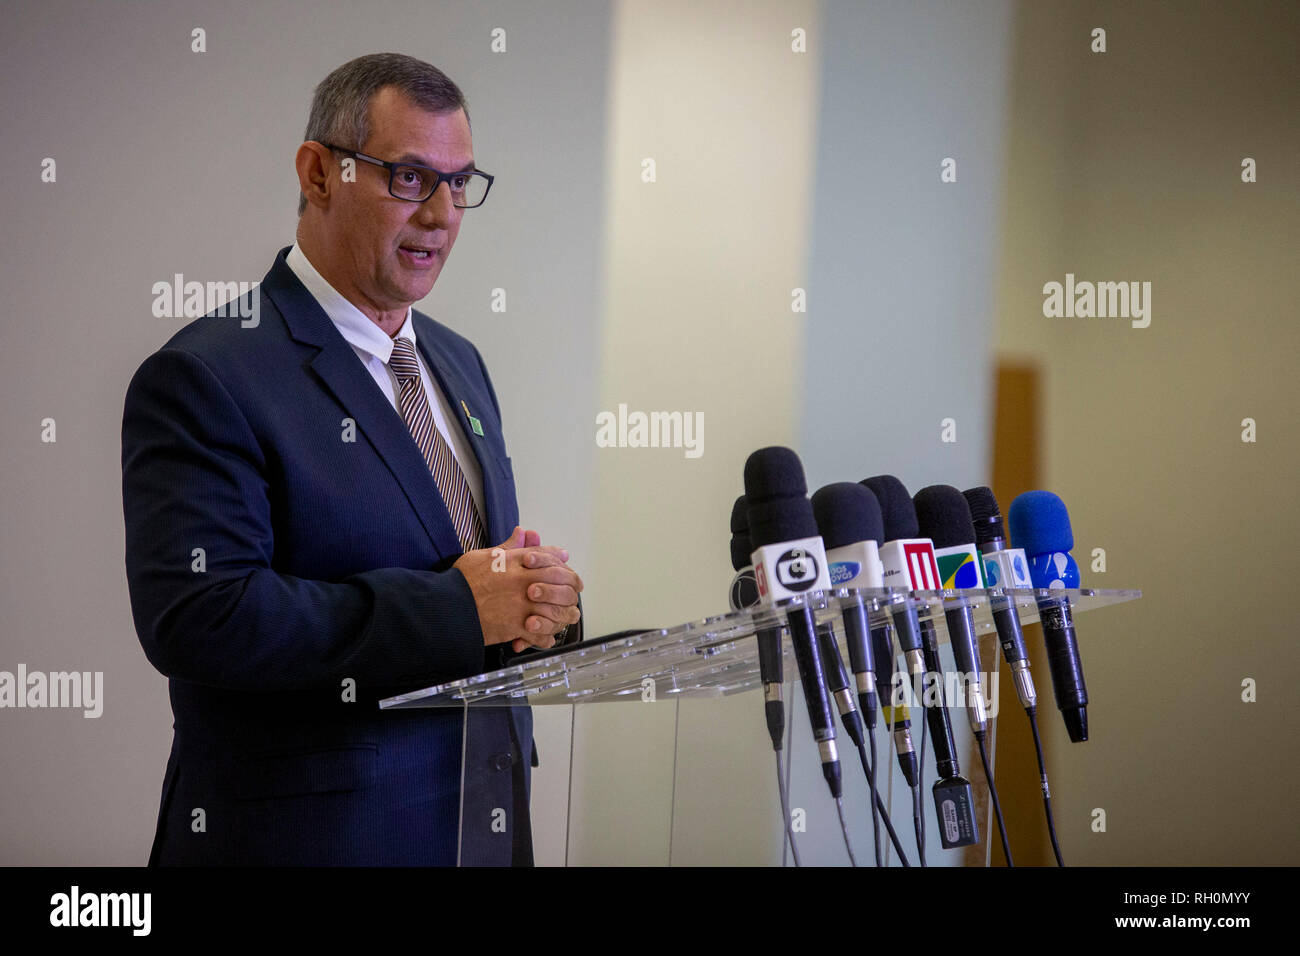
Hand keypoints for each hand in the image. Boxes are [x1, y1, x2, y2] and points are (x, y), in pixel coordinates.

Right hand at [453, 526, 582, 651]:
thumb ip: (508, 547)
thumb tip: (522, 533)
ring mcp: (522, 604)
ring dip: (563, 615)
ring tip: (565, 618)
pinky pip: (540, 633)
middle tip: (574, 593)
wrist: (449, 607)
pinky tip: (546, 636)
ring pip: (556, 609)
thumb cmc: (462, 582)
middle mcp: (523, 581)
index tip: (566, 567)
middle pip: (560, 582)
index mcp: (516, 562)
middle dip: (570, 588)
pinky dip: (545, 636)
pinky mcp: (516, 626)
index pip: (548, 558)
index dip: (561, 563)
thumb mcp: (485, 556)